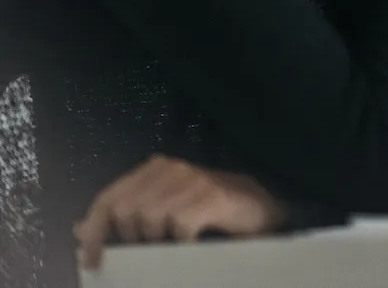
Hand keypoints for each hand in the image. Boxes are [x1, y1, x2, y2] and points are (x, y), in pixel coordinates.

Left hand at [73, 155, 287, 269]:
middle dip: (131, 239)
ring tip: (175, 247)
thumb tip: (79, 228)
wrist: (265, 210)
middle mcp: (171, 168)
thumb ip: (126, 217)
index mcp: (155, 169)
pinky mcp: (212, 197)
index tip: (92, 261)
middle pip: (124, 210)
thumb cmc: (211, 214)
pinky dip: (182, 244)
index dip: (94, 230)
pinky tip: (194, 246)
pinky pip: (178, 226)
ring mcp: (192, 180)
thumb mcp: (163, 214)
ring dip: (158, 243)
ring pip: (148, 219)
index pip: (108, 198)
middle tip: (150, 253)